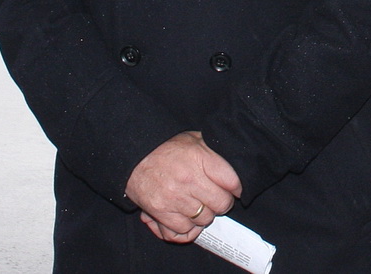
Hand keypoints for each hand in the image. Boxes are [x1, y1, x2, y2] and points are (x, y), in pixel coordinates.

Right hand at [126, 131, 240, 242]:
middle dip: (223, 203)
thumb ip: (214, 150)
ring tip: (200, 206)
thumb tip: (234, 159)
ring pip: (204, 219)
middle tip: (217, 199)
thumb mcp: (194, 139)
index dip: (237, 188)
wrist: (134, 156)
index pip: (232, 182)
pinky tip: (186, 217)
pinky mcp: (161, 212)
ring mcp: (174, 198)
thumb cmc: (167, 148)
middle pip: (221, 204)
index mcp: (199, 158)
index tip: (235, 190)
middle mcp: (189, 180)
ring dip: (204, 215)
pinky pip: (183, 230)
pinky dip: (187, 227)